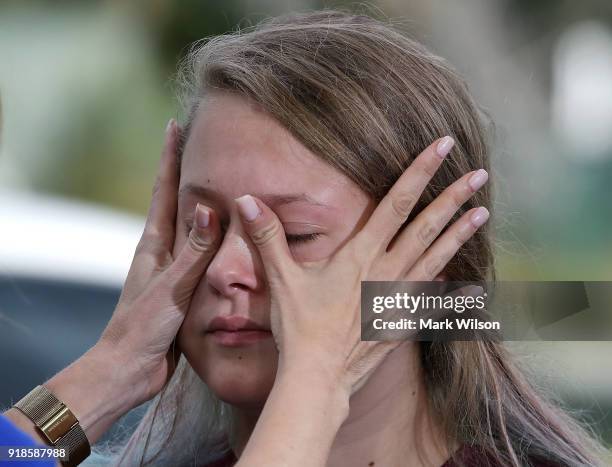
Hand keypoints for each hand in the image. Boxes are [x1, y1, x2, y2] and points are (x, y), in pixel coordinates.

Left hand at [97, 119, 220, 403]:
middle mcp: (162, 250)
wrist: (130, 367)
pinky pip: (201, 253)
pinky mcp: (183, 286)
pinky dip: (213, 239)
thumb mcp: (171, 287)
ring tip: (221, 182)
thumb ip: (193, 251)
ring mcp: (172, 268)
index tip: (176, 125)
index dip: (170, 157)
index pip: (164, 189)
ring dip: (202, 203)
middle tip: (203, 145)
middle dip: (187, 171)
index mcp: (155, 243)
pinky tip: (226, 239)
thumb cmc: (143, 327)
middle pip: (176, 200)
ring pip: (191, 227)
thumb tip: (209, 208)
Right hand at [235, 136, 488, 395]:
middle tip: (480, 174)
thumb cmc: (299, 327)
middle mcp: (387, 271)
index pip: (396, 204)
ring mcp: (399, 297)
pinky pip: (431, 298)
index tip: (442, 148)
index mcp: (361, 255)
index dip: (419, 172)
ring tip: (483, 213)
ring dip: (459, 234)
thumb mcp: (281, 278)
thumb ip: (267, 236)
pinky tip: (466, 280)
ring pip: (436, 257)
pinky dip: (450, 286)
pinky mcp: (401, 320)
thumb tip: (246, 199)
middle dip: (453, 197)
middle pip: (426, 226)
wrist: (317, 376)